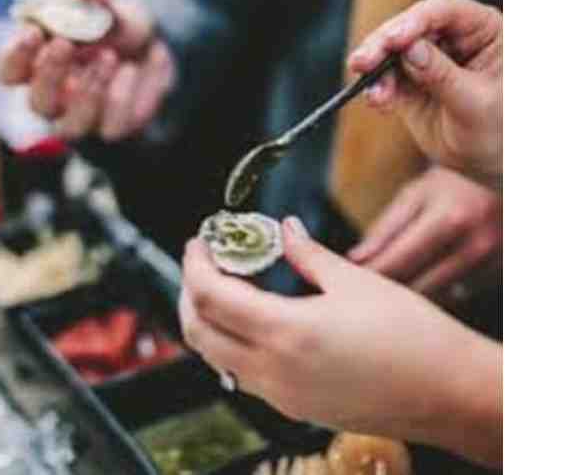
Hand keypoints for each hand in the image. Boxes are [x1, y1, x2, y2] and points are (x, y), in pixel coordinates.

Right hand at [0, 0, 174, 140]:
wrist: (155, 51)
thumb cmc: (117, 31)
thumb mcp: (109, 11)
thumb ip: (96, 2)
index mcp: (38, 68)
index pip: (10, 74)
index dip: (16, 56)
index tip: (34, 31)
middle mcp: (56, 100)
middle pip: (38, 103)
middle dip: (49, 73)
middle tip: (65, 43)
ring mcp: (84, 120)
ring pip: (71, 126)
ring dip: (88, 90)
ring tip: (109, 55)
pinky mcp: (114, 130)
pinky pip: (112, 127)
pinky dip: (122, 95)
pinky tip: (131, 70)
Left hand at [180, 217, 501, 467]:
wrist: (449, 393)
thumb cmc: (413, 337)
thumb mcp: (356, 282)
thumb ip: (309, 255)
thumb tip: (286, 231)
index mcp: (286, 332)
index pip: (210, 295)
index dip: (195, 264)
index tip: (199, 242)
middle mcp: (274, 371)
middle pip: (199, 332)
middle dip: (190, 292)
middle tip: (204, 262)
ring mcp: (282, 396)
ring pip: (217, 358)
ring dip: (209, 320)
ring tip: (227, 287)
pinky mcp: (295, 408)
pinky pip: (243, 375)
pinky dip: (233, 345)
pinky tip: (255, 321)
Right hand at [347, 0, 501, 184]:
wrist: (488, 159)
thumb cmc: (499, 129)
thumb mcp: (475, 103)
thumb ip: (443, 76)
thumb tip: (410, 51)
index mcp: (483, 30)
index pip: (444, 13)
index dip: (415, 22)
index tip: (393, 41)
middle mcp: (454, 38)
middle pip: (411, 28)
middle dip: (383, 45)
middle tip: (362, 63)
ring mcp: (429, 60)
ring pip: (392, 53)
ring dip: (376, 70)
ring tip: (372, 94)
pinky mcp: (410, 83)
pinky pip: (386, 79)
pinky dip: (377, 89)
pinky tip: (377, 101)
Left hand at [347, 166, 501, 293]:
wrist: (505, 178)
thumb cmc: (450, 185)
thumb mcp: (415, 195)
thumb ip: (385, 230)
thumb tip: (354, 261)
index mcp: (450, 219)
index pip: (400, 261)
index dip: (370, 275)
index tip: (348, 282)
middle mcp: (477, 245)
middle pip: (418, 287)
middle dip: (387, 291)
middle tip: (363, 291)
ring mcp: (493, 265)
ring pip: (437, 298)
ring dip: (409, 297)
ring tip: (388, 289)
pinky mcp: (501, 277)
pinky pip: (456, 297)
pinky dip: (435, 294)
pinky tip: (421, 285)